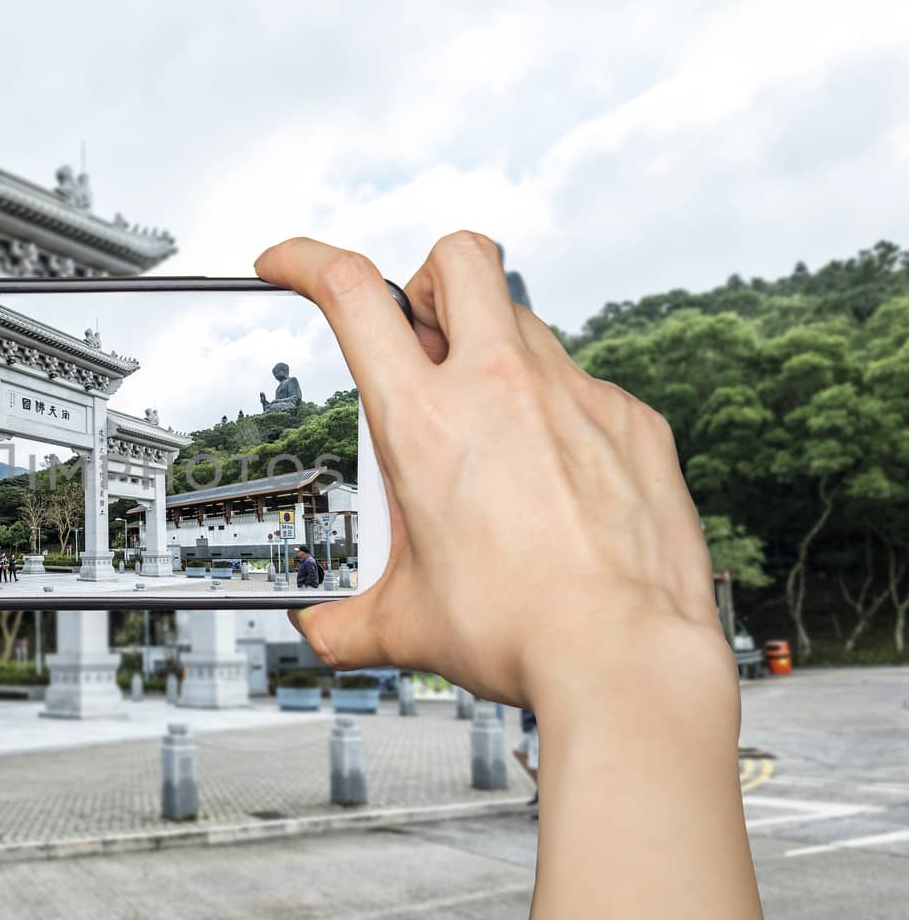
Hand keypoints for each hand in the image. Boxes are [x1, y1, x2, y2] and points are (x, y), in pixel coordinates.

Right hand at [256, 233, 728, 708]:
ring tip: (487, 431)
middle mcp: (500, 389)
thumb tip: (319, 629)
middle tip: (420, 339)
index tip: (287, 265)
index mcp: (424, 424)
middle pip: (457, 258)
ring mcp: (575, 396)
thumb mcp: (403, 625)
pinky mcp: (632, 422)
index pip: (351, 293)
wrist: (625, 661)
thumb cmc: (520, 634)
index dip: (306, 259)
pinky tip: (553, 478)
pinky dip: (556, 413)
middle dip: (425, 280)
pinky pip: (582, 386)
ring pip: (523, 320)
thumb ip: (344, 620)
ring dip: (490, 351)